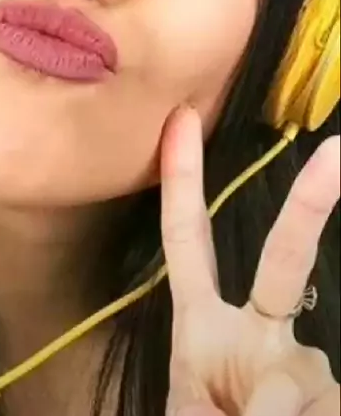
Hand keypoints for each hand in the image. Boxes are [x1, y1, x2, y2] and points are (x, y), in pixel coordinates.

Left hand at [161, 106, 339, 415]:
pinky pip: (326, 402)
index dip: (182, 179)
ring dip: (275, 413)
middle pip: (284, 258)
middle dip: (308, 206)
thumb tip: (278, 399)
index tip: (179, 118)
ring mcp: (301, 366)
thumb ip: (208, 402)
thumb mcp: (189, 413)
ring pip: (305, 378)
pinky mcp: (333, 394)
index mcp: (203, 324)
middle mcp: (258, 332)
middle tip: (336, 153)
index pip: (188, 238)